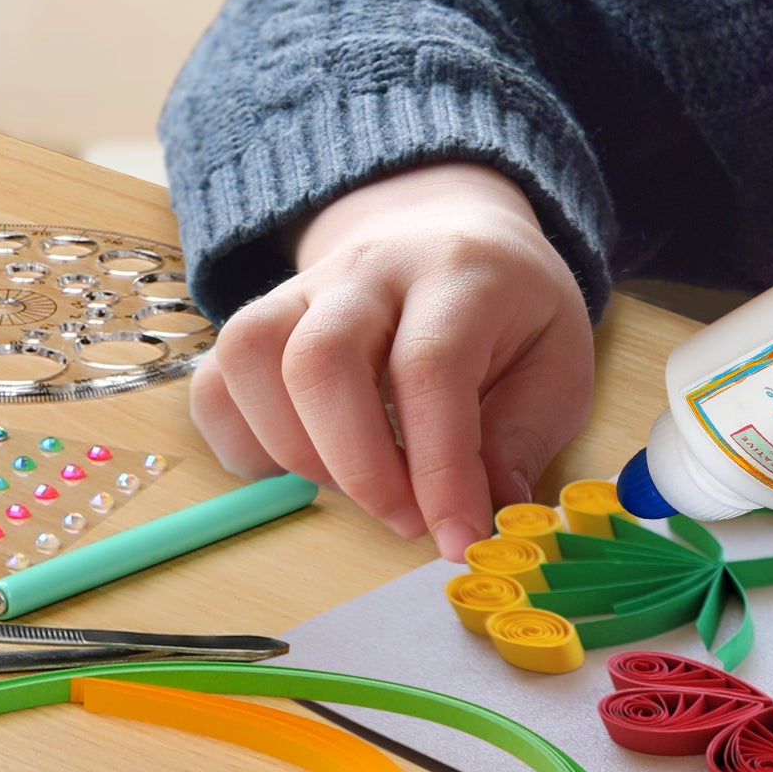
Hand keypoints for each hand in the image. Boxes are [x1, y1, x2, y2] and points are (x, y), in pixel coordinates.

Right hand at [189, 161, 592, 560]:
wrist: (453, 234)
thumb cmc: (510, 313)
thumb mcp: (557, 362)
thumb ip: (524, 438)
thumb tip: (488, 517)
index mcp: (458, 272)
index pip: (430, 367)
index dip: (438, 467)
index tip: (457, 537)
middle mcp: (370, 268)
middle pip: (321, 359)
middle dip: (358, 467)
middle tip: (405, 519)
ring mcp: (303, 287)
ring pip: (251, 358)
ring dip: (295, 452)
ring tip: (357, 484)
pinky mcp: (258, 317)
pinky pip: (215, 382)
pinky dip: (245, 444)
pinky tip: (303, 465)